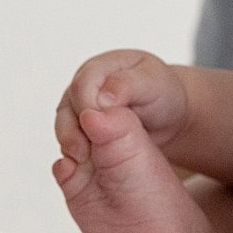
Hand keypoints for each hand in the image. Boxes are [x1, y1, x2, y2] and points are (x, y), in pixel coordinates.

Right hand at [52, 49, 188, 169]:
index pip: (83, 84)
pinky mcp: (83, 129)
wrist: (168, 115)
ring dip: (71, 143)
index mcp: (101, 68)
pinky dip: (76, 152)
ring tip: (82, 160)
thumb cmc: (162, 93)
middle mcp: (85, 87)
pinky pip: (71, 140)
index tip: (98, 126)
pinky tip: (84, 164)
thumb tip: (101, 98)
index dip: (88, 106)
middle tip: (82, 152)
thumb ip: (128, 85)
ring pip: (65, 125)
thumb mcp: (153, 83)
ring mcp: (81, 108)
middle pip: (68, 106)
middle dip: (73, 129)